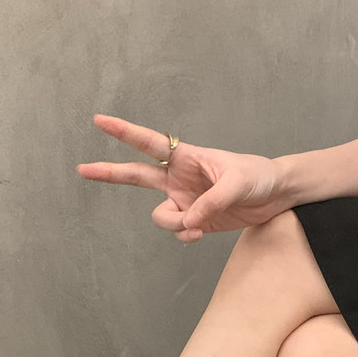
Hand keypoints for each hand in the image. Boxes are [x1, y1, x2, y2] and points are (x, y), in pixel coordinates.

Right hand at [77, 115, 295, 243]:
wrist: (276, 195)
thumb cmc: (258, 176)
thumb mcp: (239, 183)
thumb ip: (212, 200)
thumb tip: (190, 220)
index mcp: (186, 157)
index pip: (149, 143)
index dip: (124, 132)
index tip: (99, 121)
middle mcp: (178, 178)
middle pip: (136, 176)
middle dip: (109, 173)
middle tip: (82, 169)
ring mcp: (184, 200)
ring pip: (161, 216)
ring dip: (175, 224)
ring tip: (198, 224)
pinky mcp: (194, 220)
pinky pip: (178, 232)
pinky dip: (186, 236)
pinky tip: (201, 232)